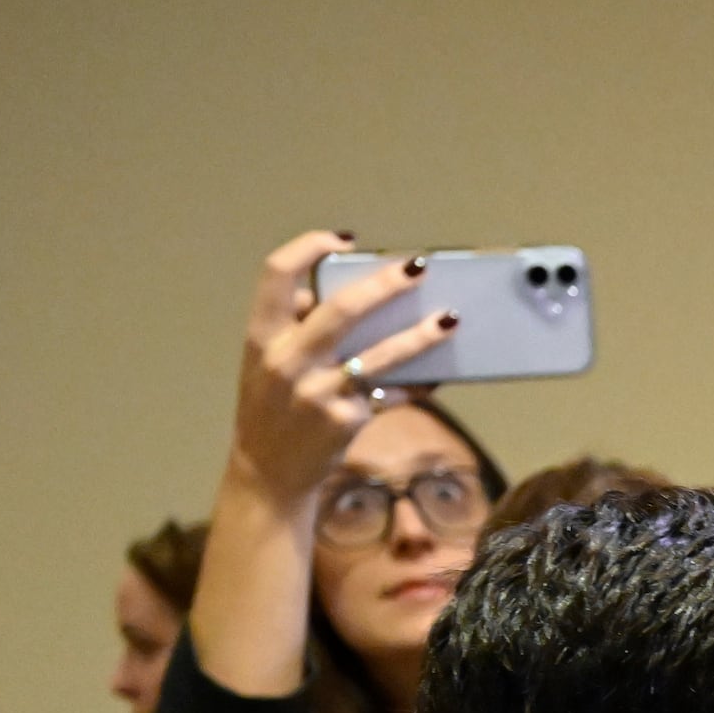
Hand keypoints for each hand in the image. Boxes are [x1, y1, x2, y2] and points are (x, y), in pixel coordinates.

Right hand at [226, 228, 456, 506]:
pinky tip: (439, 374)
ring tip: (451, 321)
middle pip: (342, 309)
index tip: (343, 238)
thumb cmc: (273, 408)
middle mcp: (287, 360)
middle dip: (385, 284)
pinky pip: (392, 394)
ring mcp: (318, 393)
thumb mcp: (265, 361)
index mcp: (262, 336)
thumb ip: (291, 324)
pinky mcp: (346, 420)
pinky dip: (417, 383)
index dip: (309, 247)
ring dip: (421, 336)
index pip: (276, 274)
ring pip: (381, 355)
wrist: (268, 473)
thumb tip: (323, 287)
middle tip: (418, 268)